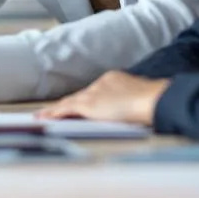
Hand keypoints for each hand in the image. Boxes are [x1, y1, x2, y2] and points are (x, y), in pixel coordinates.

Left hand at [36, 71, 169, 125]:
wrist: (154, 99)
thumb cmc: (157, 102)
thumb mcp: (144, 100)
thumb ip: (136, 103)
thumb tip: (140, 110)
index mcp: (116, 79)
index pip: (96, 91)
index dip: (86, 100)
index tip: (79, 105)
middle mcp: (101, 83)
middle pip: (80, 96)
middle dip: (68, 104)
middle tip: (52, 112)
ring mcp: (94, 93)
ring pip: (69, 102)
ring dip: (55, 110)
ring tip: (42, 116)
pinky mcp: (87, 104)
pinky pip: (65, 109)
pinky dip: (53, 114)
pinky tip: (43, 118)